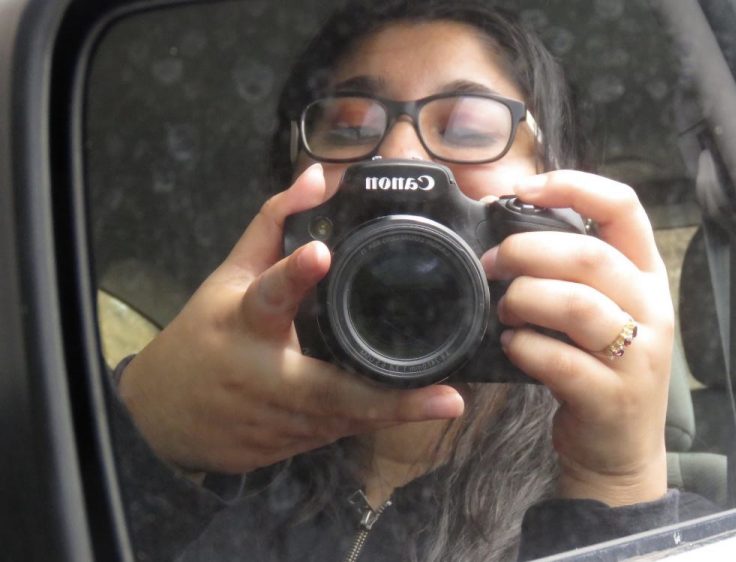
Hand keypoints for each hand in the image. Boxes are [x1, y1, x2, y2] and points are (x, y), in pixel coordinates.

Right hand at [119, 164, 463, 474]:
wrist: (165, 416)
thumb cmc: (206, 334)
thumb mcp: (230, 275)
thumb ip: (276, 224)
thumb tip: (318, 176)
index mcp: (244, 321)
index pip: (268, 293)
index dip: (293, 273)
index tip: (321, 252)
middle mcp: (263, 374)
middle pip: (327, 388)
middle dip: (386, 397)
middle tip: (445, 397)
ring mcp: (278, 419)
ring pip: (345, 417)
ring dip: (396, 413)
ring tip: (447, 402)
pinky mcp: (288, 445)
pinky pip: (340, 432)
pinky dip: (374, 421)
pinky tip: (417, 413)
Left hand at [481, 170, 671, 506]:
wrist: (621, 450)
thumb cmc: (601, 368)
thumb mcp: (604, 311)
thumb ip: (574, 271)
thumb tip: (509, 226)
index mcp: (648, 275)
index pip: (624, 207)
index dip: (572, 186)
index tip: (524, 189)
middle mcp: (653, 309)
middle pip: (589, 256)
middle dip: (526, 251)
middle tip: (492, 264)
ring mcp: (638, 356)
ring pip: (576, 305)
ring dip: (524, 299)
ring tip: (503, 310)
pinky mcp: (612, 397)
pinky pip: (560, 361)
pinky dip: (525, 348)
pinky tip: (512, 347)